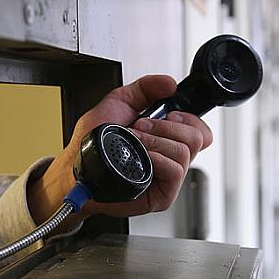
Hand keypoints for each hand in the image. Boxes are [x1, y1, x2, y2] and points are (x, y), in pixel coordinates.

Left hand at [28, 74, 212, 223]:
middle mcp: (170, 157)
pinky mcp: (163, 195)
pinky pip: (176, 172)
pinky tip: (142, 157)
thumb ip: (146, 88)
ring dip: (156, 141)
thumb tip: (170, 84)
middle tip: (140, 128)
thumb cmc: (94, 141)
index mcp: (167, 137)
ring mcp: (168, 177)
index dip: (189, 118)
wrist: (77, 165)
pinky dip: (158, 158)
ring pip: (185, 152)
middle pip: (198, 138)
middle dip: (166, 127)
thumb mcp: (119, 102)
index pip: (200, 129)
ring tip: (134, 142)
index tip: (167, 114)